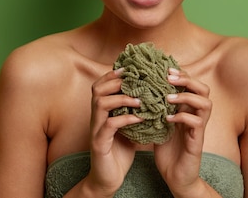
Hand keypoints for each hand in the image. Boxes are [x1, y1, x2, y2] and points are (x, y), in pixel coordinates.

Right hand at [84, 68, 142, 194]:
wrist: (108, 179)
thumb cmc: (119, 152)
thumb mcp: (128, 128)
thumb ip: (134, 112)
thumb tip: (152, 97)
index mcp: (102, 112)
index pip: (101, 85)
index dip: (113, 75)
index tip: (130, 69)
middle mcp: (95, 118)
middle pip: (97, 89)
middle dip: (115, 81)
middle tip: (135, 79)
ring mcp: (96, 130)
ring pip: (100, 104)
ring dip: (121, 98)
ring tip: (140, 99)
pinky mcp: (100, 144)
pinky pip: (109, 126)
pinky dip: (125, 119)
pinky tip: (139, 119)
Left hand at [154, 68, 212, 193]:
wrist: (175, 176)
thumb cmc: (167, 150)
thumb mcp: (160, 123)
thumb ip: (157, 108)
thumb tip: (140, 90)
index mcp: (188, 109)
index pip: (191, 84)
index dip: (180, 74)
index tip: (164, 69)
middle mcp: (197, 116)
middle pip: (204, 89)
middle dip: (187, 79)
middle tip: (168, 78)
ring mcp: (199, 128)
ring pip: (206, 103)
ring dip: (186, 96)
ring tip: (168, 97)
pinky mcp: (197, 142)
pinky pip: (196, 123)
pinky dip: (182, 117)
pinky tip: (167, 118)